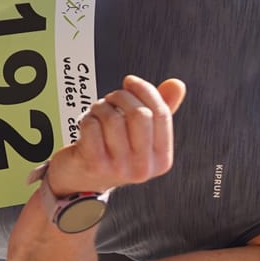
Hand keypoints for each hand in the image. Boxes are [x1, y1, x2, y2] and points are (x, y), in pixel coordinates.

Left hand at [42, 76, 186, 194]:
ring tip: (98, 111)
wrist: (82, 178)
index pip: (161, 114)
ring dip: (101, 107)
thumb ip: (161, 109)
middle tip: (112, 98)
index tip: (130, 82)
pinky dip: (87, 118)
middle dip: (122, 97)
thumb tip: (177, 85)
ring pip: (113, 118)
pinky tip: (87, 124)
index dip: (145, 91)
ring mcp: (118, 168)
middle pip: (140, 114)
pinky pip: (92, 126)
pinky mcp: (94, 164)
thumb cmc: (114, 150)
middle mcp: (143, 168)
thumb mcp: (142, 134)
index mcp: (162, 159)